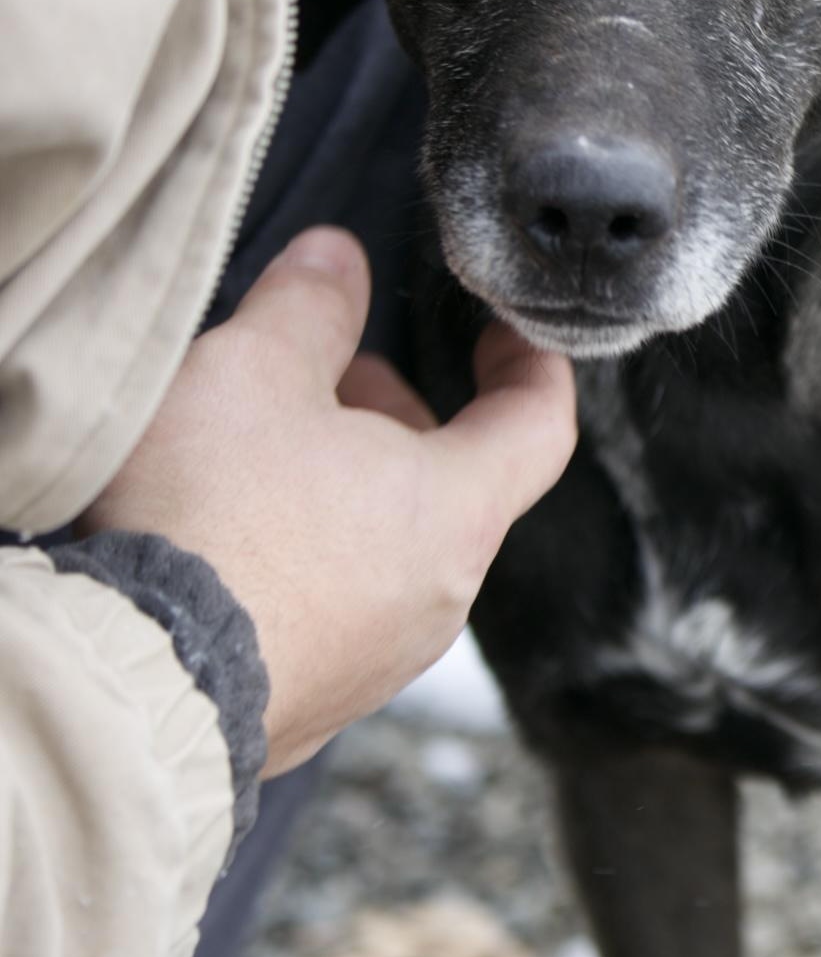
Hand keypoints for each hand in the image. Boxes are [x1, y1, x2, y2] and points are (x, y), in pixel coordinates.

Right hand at [81, 229, 576, 777]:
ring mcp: (387, 655)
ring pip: (397, 546)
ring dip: (352, 487)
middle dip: (404, 420)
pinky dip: (314, 556)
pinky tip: (239, 537)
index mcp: (460, 509)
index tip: (508, 333)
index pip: (541, 426)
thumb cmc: (214, 521)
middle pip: (458, 484)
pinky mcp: (324, 696)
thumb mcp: (255, 372)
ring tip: (270, 448)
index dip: (532, 366)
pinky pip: (343, 606)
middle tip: (338, 378)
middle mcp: (443, 592)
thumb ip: (309, 305)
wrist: (142, 680)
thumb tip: (338, 260)